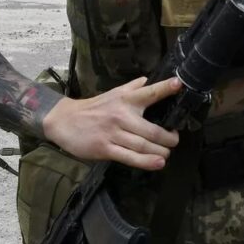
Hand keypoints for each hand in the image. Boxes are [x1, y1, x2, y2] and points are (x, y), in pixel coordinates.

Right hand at [41, 76, 182, 169]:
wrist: (64, 120)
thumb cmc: (93, 108)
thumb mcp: (112, 93)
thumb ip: (132, 87)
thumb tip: (148, 80)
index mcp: (125, 100)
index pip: (149, 92)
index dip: (165, 88)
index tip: (179, 84)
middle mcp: (122, 115)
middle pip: (152, 130)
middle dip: (169, 138)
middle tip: (174, 140)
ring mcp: (114, 133)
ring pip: (143, 145)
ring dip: (160, 152)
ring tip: (167, 154)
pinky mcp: (105, 148)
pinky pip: (130, 157)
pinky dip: (146, 162)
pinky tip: (157, 163)